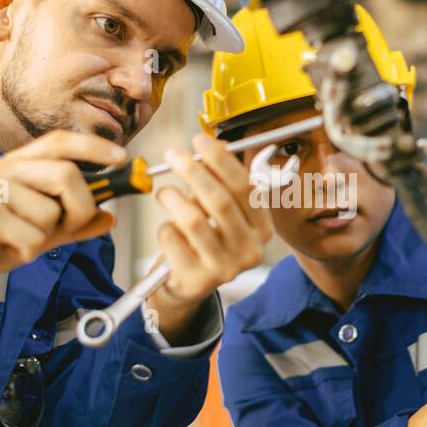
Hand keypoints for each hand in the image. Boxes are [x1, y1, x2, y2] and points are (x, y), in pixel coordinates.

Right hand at [0, 130, 123, 306]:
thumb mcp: (40, 232)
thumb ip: (74, 225)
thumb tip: (110, 218)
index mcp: (18, 165)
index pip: (59, 142)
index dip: (93, 146)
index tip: (121, 157)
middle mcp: (4, 169)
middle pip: (66, 174)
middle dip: (80, 207)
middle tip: (70, 226)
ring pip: (50, 212)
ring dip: (45, 236)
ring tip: (20, 239)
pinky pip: (32, 237)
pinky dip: (28, 252)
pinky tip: (6, 249)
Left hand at [146, 133, 272, 336]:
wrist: (188, 285)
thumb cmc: (203, 240)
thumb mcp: (216, 211)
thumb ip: (217, 182)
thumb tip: (213, 146)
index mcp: (262, 228)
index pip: (245, 187)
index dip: (220, 160)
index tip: (199, 141)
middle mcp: (250, 250)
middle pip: (220, 201)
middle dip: (193, 171)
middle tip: (173, 154)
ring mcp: (226, 268)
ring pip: (193, 220)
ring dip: (172, 198)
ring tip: (164, 193)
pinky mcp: (198, 280)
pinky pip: (173, 239)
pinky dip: (164, 228)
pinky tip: (168, 230)